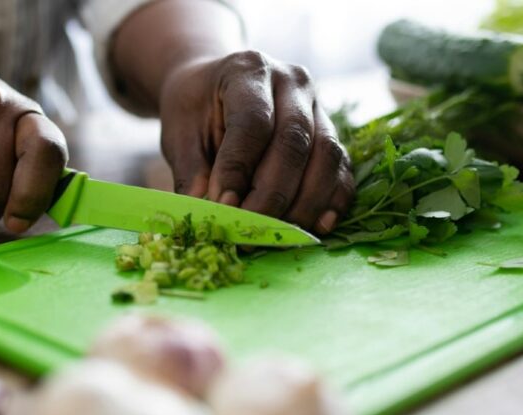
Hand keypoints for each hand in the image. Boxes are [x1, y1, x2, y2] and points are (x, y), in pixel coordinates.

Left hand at [158, 51, 354, 234]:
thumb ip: (190, 169)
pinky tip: (317, 227)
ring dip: (306, 203)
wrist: (216, 88)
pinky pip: (343, 170)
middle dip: (273, 194)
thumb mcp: (180, 132)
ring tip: (278, 235)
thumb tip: (203, 211)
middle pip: (295, 141)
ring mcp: (319, 107)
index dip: (239, 169)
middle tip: (250, 231)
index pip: (253, 122)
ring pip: (327, 156)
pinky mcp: (332, 135)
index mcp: (249, 71)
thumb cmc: (196, 111)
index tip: (223, 207)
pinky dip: (333, 201)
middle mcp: (293, 83)